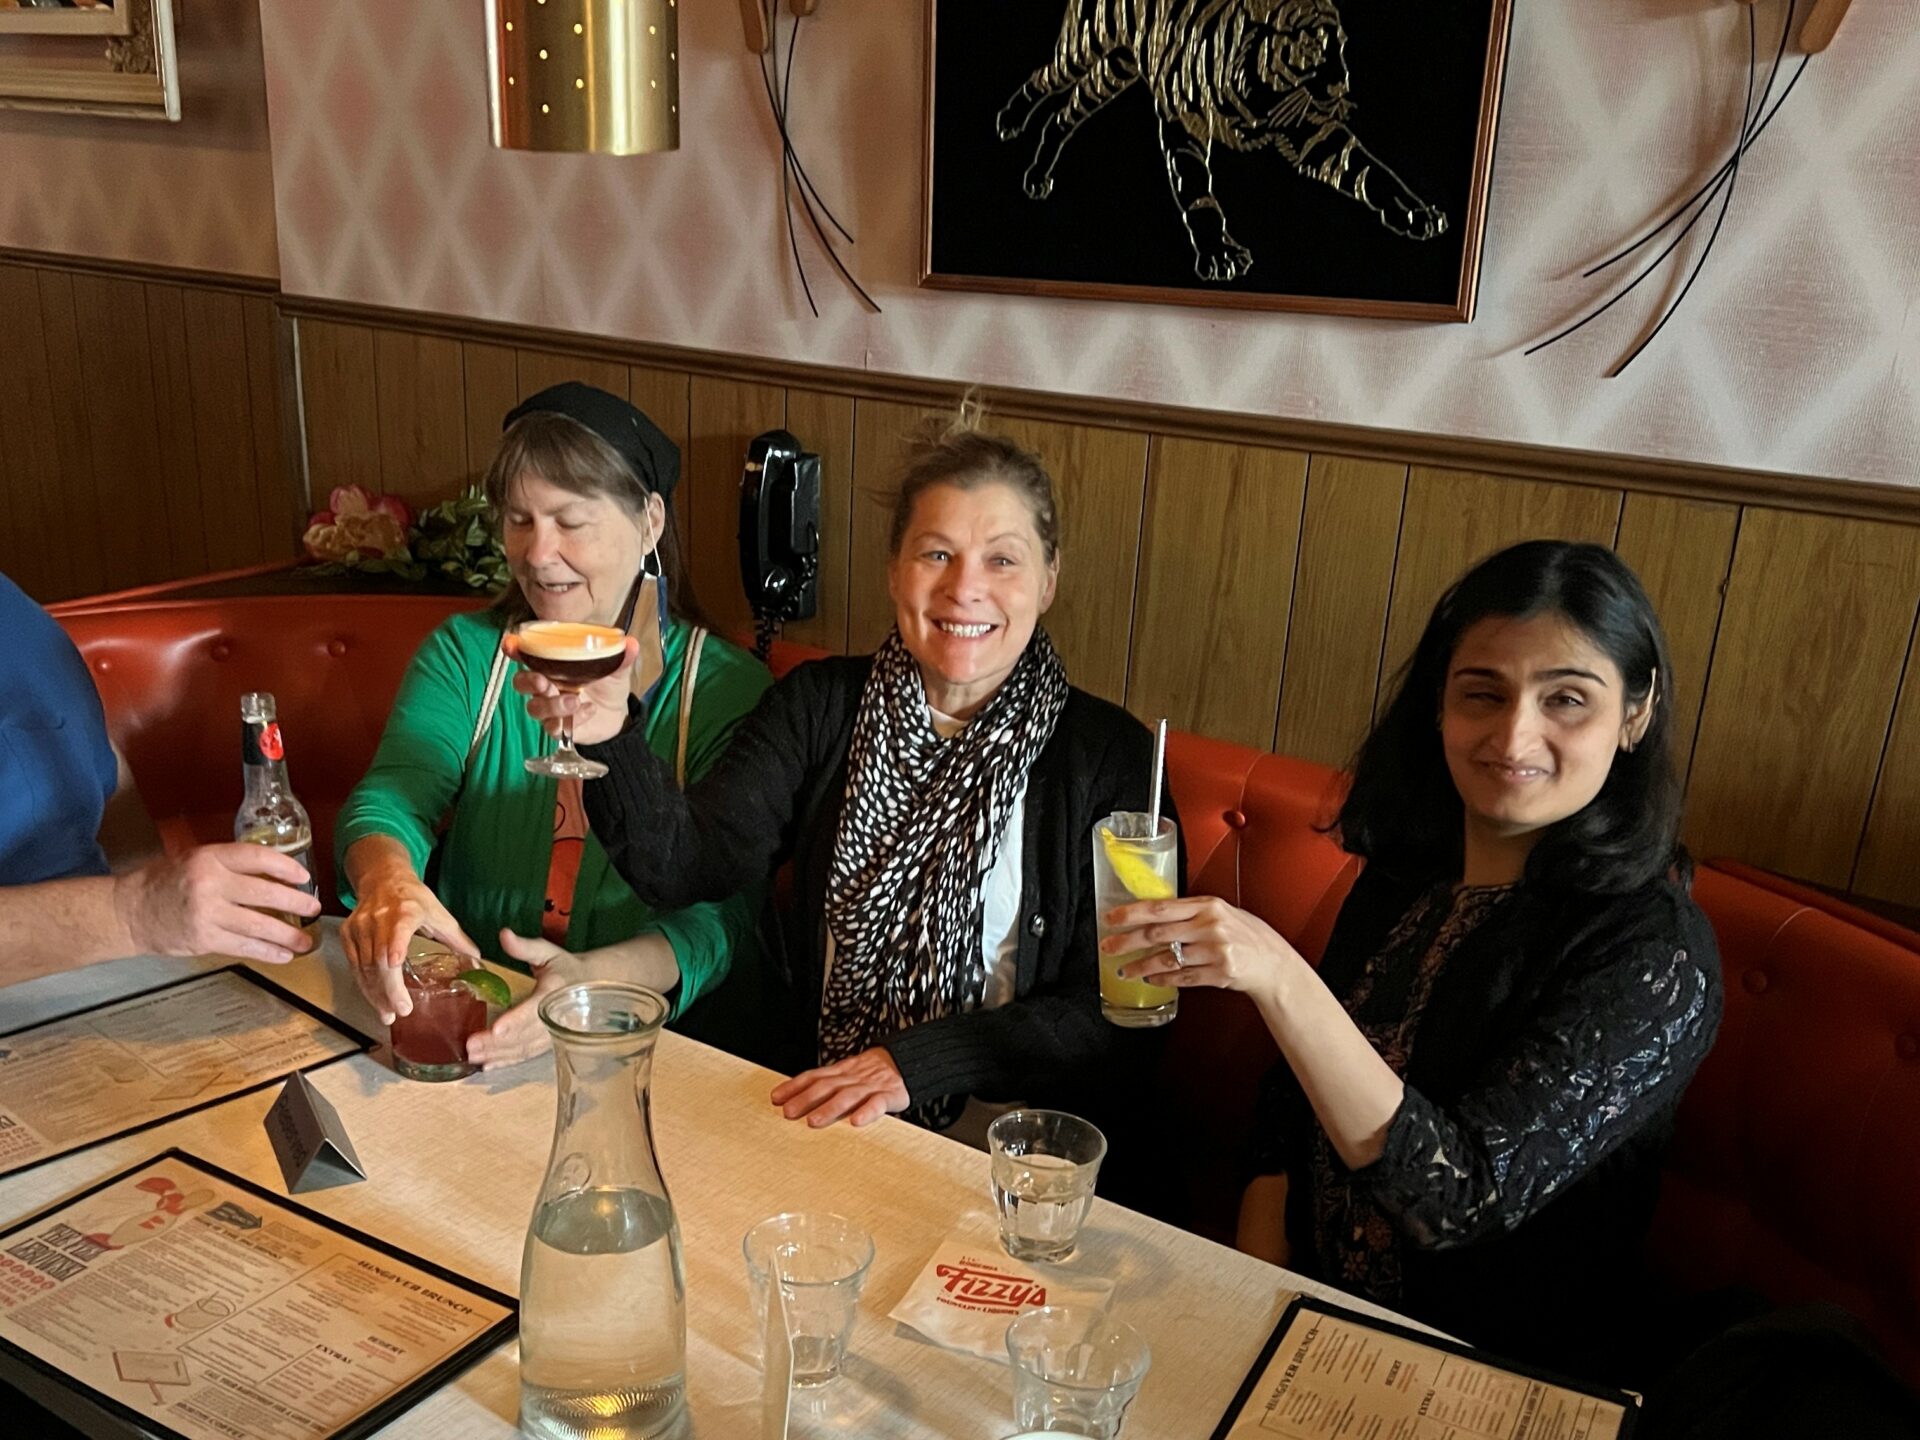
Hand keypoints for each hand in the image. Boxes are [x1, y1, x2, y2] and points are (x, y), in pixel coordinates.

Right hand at [113, 843, 320, 965]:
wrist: (129, 911)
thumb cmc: (165, 882)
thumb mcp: (196, 860)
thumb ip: (230, 864)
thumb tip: (275, 872)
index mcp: (210, 858)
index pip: (258, 858)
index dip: (286, 867)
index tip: (304, 877)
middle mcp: (210, 884)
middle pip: (264, 894)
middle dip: (295, 903)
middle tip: (314, 908)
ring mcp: (207, 913)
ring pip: (258, 925)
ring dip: (287, 935)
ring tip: (306, 940)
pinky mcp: (203, 938)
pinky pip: (243, 947)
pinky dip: (267, 952)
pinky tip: (283, 955)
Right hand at [340, 870, 478, 1024]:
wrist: (382, 878)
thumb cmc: (412, 897)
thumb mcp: (438, 913)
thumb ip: (457, 938)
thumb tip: (477, 959)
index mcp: (406, 911)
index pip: (398, 930)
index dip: (395, 946)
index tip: (395, 962)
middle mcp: (379, 918)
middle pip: (380, 957)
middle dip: (389, 988)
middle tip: (400, 1010)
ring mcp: (361, 926)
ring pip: (364, 966)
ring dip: (375, 993)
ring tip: (388, 1013)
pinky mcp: (349, 933)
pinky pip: (354, 965)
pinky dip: (364, 984)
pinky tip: (375, 998)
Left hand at [466, 930, 575, 1069]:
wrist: (592, 984)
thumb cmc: (566, 967)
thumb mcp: (548, 952)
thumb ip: (525, 947)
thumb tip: (504, 935)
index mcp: (555, 992)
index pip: (534, 1009)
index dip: (515, 1020)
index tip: (496, 1028)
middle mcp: (555, 1018)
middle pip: (524, 1035)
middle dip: (497, 1043)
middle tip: (470, 1047)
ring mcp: (552, 1034)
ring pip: (524, 1049)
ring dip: (498, 1055)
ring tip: (472, 1056)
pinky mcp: (547, 1043)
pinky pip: (526, 1055)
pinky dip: (507, 1062)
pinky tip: (488, 1065)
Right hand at [505, 633, 638, 745]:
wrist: (617, 714)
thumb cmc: (608, 684)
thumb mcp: (617, 668)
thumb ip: (621, 657)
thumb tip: (632, 644)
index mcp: (554, 665)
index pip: (527, 655)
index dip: (515, 649)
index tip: (511, 645)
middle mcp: (546, 685)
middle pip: (521, 683)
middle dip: (528, 681)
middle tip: (544, 682)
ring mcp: (550, 707)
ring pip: (535, 707)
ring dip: (552, 704)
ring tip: (575, 700)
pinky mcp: (558, 726)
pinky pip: (554, 726)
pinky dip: (572, 718)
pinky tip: (590, 710)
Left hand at [770, 1047, 909, 1128]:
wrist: (907, 1061)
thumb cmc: (870, 1074)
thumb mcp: (846, 1074)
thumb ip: (826, 1084)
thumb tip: (793, 1099)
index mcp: (840, 1071)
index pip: (814, 1076)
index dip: (794, 1086)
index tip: (775, 1097)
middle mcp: (852, 1077)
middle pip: (826, 1086)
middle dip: (805, 1099)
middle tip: (788, 1112)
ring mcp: (870, 1086)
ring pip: (848, 1095)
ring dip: (829, 1108)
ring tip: (814, 1121)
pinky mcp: (890, 1095)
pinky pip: (877, 1103)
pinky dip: (867, 1112)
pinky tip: (857, 1122)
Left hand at [1103, 895, 1301, 999]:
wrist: (1274, 962)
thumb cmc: (1245, 934)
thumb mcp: (1220, 912)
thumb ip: (1190, 912)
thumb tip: (1151, 913)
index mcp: (1207, 905)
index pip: (1160, 906)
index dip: (1131, 913)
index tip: (1110, 918)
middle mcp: (1210, 925)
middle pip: (1158, 933)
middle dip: (1127, 941)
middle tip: (1108, 947)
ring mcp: (1215, 950)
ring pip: (1167, 959)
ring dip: (1141, 966)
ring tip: (1125, 970)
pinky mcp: (1220, 973)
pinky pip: (1182, 977)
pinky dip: (1163, 979)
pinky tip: (1151, 980)